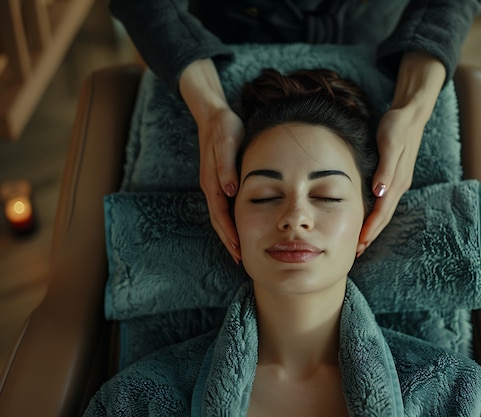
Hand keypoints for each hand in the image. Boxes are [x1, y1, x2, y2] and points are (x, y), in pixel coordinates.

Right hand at [180, 59, 243, 262]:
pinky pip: (223, 207)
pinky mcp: (219, 181)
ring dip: (228, 234)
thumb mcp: (227, 143)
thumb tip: (230, 191)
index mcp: (213, 182)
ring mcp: (214, 185)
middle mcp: (211, 187)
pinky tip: (239, 227)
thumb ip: (226, 167)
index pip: (220, 215)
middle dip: (228, 241)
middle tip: (240, 259)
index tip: (239, 250)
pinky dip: (229, 221)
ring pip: (219, 216)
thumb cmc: (224, 128)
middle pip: (218, 221)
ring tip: (239, 250)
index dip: (229, 234)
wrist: (214, 114)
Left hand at [357, 52, 445, 255]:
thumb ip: (386, 169)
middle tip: (357, 251)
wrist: (411, 113)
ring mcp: (398, 182)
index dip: (370, 228)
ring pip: (385, 211)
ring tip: (361, 242)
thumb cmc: (397, 126)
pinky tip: (369, 218)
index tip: (359, 243)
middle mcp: (398, 184)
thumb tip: (380, 193)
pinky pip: (385, 202)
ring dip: (374, 227)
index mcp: (397, 180)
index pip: (382, 211)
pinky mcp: (394, 176)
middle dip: (371, 235)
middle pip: (384, 216)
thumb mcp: (390, 143)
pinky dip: (376, 214)